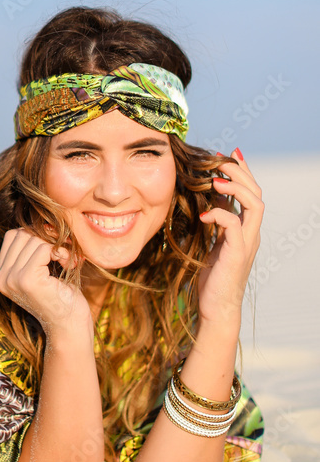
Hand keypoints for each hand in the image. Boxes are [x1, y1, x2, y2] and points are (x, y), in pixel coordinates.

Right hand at [0, 228, 92, 337]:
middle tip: (65, 254)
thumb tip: (40, 219)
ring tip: (67, 261)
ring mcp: (12, 279)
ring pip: (34, 239)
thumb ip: (34, 248)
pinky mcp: (27, 279)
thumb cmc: (61, 296)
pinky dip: (61, 252)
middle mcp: (1, 277)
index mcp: (1, 274)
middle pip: (22, 234)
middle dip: (47, 239)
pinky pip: (44, 248)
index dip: (37, 236)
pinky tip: (69, 264)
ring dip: (57, 246)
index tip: (55, 250)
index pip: (13, 235)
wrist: (70, 327)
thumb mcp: (42, 269)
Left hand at [197, 148, 263, 326]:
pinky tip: (203, 214)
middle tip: (221, 158)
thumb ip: (216, 222)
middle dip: (241, 172)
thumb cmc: (212, 276)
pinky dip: (219, 214)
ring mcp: (247, 243)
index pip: (252, 193)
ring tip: (216, 179)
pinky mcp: (237, 253)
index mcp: (246, 229)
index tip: (228, 154)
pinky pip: (234, 225)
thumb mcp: (212, 242)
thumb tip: (209, 198)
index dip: (242, 172)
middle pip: (257, 193)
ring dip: (236, 187)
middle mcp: (251, 233)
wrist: (216, 307)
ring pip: (256, 205)